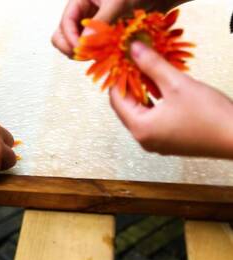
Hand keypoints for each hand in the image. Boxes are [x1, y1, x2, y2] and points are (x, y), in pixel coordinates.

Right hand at [51, 0, 179, 56]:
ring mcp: (90, 26)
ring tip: (99, 56)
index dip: (70, 39)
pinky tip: (107, 56)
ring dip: (84, 53)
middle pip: (62, 36)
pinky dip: (95, 54)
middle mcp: (82, 14)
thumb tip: (83, 44)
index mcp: (79, 1)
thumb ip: (100, 22)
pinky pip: (90, 48)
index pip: (64, 24)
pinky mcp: (101, 36)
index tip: (82, 50)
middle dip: (72, 48)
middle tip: (88, 56)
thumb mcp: (118, 3)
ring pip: (75, 45)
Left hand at [109, 41, 232, 158]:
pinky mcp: (169, 142)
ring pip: (140, 113)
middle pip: (126, 108)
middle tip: (136, 63)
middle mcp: (143, 139)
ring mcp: (156, 143)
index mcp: (140, 128)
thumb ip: (152, 65)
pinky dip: (153, 104)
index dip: (119, 78)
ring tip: (148, 72)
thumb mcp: (177, 84)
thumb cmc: (209, 115)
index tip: (124, 60)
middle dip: (130, 84)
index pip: (116, 100)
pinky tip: (161, 89)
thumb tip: (133, 49)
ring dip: (143, 93)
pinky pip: (152, 120)